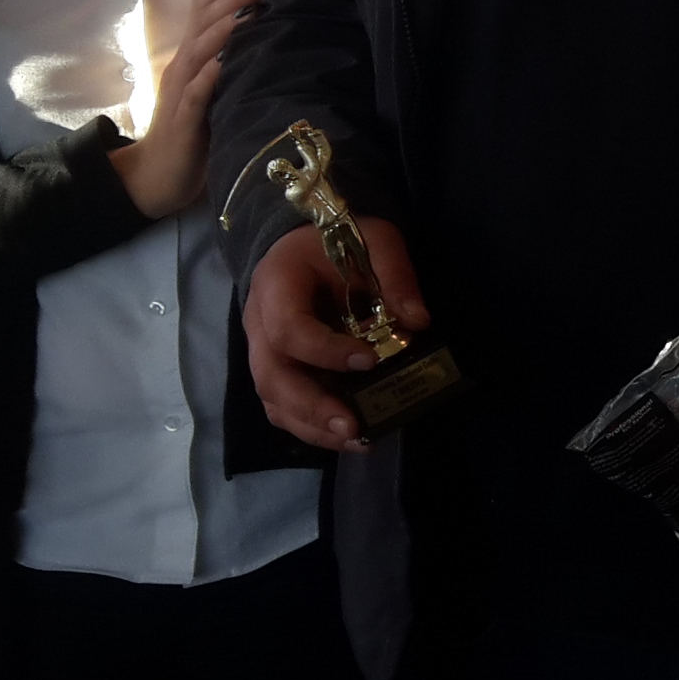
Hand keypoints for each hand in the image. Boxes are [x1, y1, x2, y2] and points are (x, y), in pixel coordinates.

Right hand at [110, 0, 255, 219]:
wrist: (158, 175)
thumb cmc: (193, 131)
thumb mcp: (213, 89)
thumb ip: (228, 61)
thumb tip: (262, 33)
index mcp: (190, 58)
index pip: (203, 11)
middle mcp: (183, 67)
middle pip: (202, 22)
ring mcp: (180, 92)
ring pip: (198, 51)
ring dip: (222, 29)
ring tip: (247, 11)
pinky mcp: (184, 120)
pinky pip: (194, 93)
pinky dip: (208, 75)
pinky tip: (222, 61)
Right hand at [244, 215, 429, 452]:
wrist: (303, 243)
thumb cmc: (336, 239)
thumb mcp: (374, 238)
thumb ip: (395, 274)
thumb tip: (419, 321)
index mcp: (276, 285)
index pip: (288, 328)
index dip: (324, 350)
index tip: (369, 360)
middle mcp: (258, 324)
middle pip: (271, 376)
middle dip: (311, 406)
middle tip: (353, 427)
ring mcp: (262, 351)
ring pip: (274, 399)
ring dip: (312, 426)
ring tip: (357, 441)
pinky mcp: (276, 370)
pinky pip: (283, 407)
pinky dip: (312, 427)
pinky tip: (348, 437)